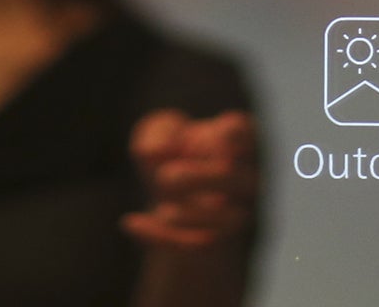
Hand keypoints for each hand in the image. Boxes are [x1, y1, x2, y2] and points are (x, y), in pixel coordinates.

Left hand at [123, 109, 256, 250]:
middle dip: (202, 178)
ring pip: (229, 220)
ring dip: (192, 216)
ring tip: (163, 210)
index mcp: (237, 141)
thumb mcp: (159, 132)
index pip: (248, 133)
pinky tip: (130, 224)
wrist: (174, 194)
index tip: (220, 131)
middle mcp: (245, 177)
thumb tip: (157, 153)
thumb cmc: (173, 150)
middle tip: (165, 177)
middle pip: (237, 177)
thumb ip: (158, 133)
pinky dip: (163, 238)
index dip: (236, 132)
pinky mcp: (216, 241)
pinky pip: (199, 246)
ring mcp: (236, 212)